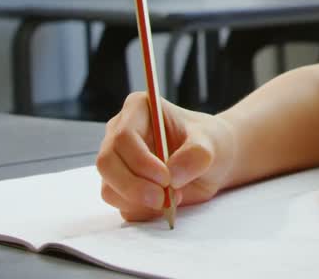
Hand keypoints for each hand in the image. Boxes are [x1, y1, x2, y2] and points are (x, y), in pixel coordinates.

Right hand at [96, 92, 238, 221]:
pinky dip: (142, 210)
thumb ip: (195, 155)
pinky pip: (120, 205)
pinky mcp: (120, 186)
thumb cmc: (209, 142)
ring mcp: (117, 161)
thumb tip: (173, 176)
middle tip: (162, 199)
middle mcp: (119, 133)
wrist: (211, 163)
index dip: (140, 161)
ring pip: (109, 188)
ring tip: (172, 197)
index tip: (166, 178)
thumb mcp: (211, 143)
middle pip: (107, 163)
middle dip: (133, 186)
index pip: (123, 136)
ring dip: (139, 201)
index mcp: (138, 109)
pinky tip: (165, 202)